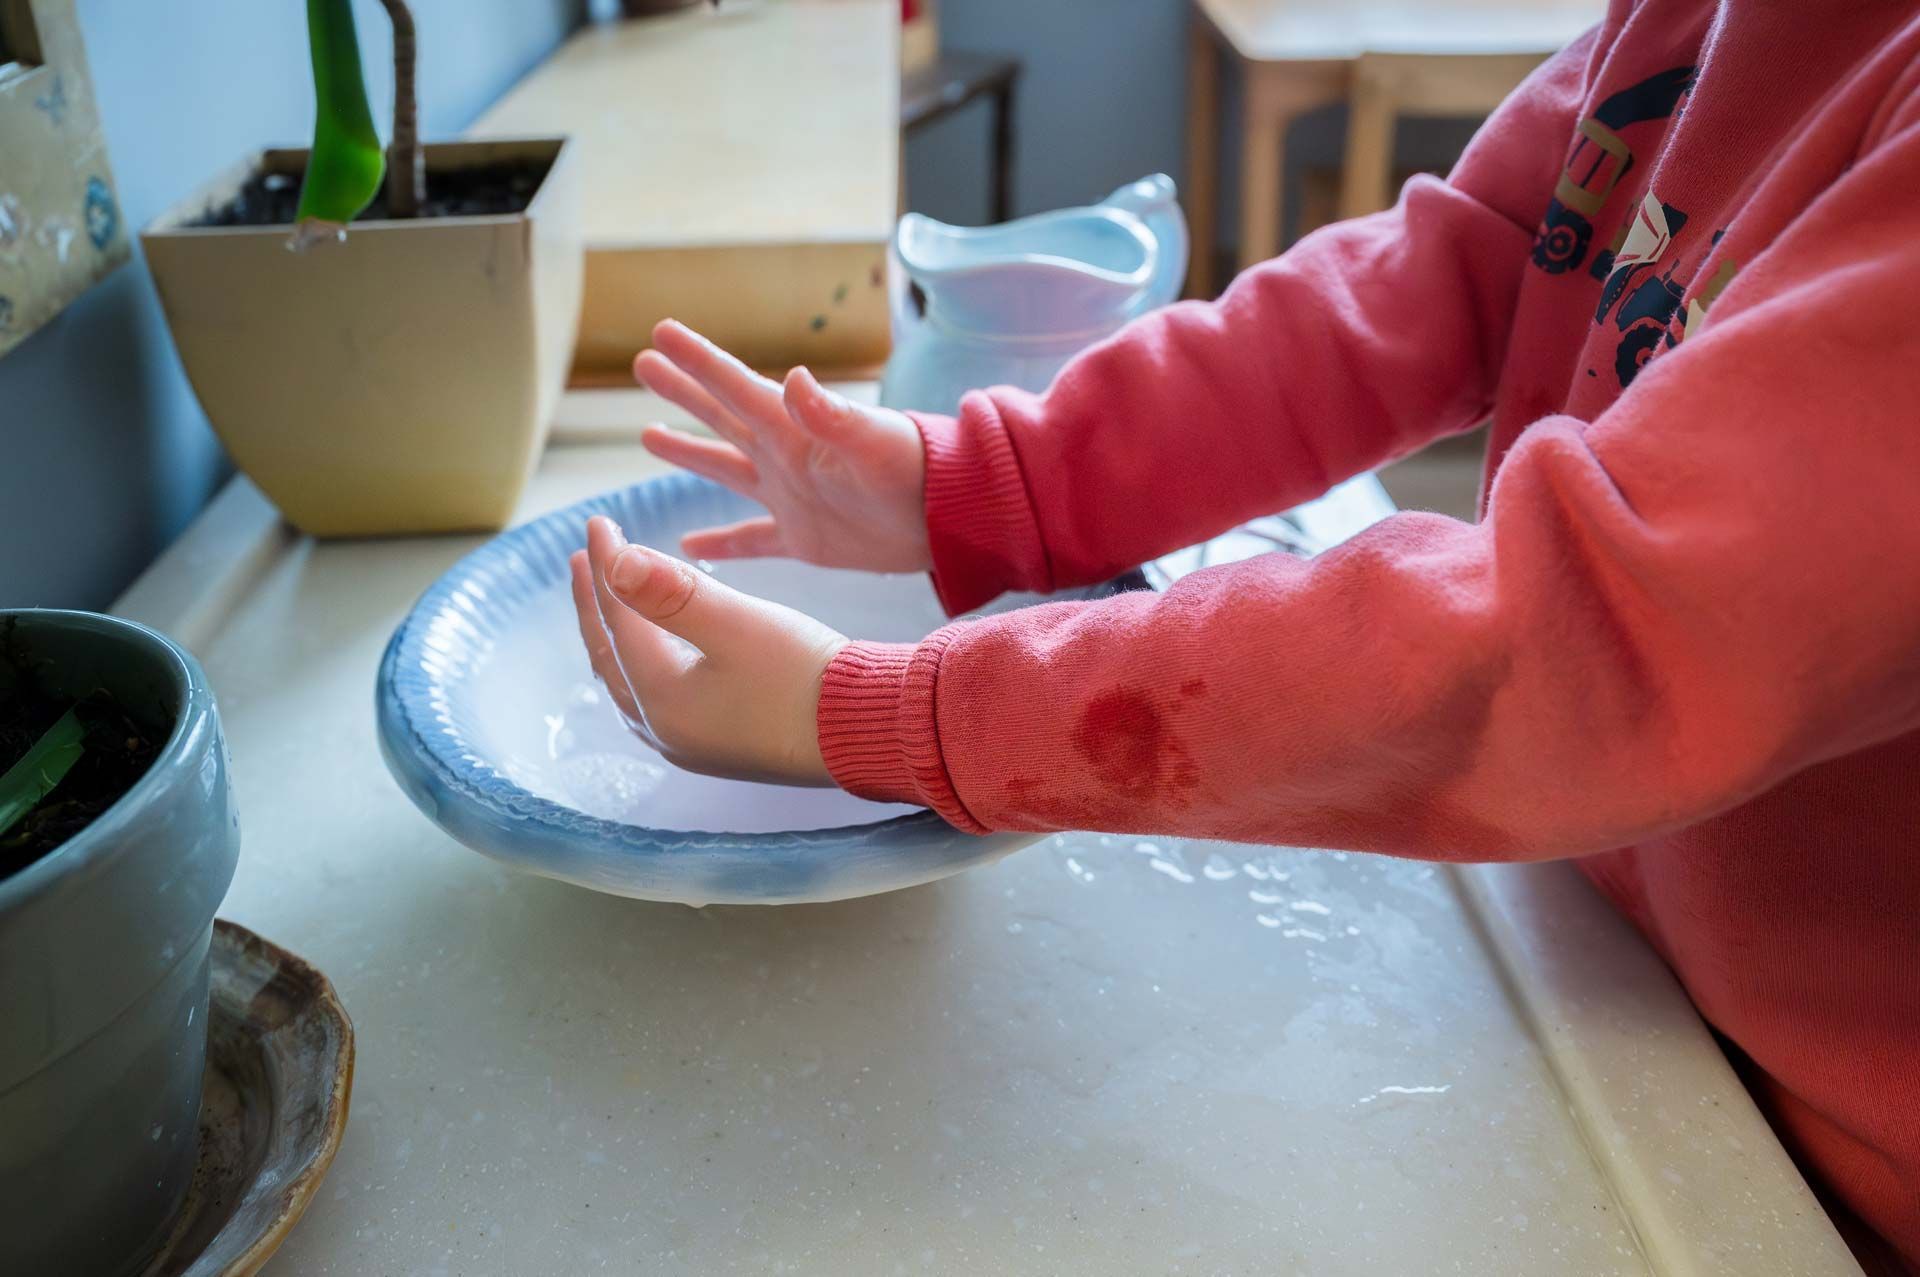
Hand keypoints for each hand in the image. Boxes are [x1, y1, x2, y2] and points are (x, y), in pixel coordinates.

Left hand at [570, 516, 845, 784]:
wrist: (866, 732)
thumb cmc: (805, 677)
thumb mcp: (737, 623)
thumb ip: (671, 592)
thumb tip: (614, 561)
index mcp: (661, 699)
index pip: (617, 618)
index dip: (606, 564)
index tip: (599, 521)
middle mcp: (665, 731)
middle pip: (611, 656)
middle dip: (596, 605)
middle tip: (585, 560)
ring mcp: (692, 746)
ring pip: (632, 682)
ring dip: (617, 637)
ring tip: (612, 604)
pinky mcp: (721, 749)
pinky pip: (659, 699)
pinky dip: (646, 664)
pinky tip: (660, 657)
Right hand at [634, 320, 931, 572]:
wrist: (947, 522)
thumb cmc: (915, 474)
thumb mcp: (872, 441)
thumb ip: (831, 414)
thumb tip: (792, 377)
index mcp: (793, 429)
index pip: (734, 387)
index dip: (698, 361)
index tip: (660, 332)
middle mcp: (784, 456)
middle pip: (720, 417)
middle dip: (684, 391)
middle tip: (642, 362)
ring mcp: (790, 496)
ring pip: (725, 470)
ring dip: (690, 453)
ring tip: (648, 434)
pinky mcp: (802, 538)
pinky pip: (750, 540)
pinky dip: (720, 544)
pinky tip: (688, 547)